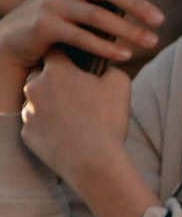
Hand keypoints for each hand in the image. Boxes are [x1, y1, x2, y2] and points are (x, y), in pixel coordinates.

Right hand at [0, 0, 168, 91]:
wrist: (16, 37)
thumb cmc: (60, 14)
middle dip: (136, 4)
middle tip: (161, 20)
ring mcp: (52, 3)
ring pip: (96, 15)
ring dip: (127, 30)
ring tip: (151, 42)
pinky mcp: (44, 25)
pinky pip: (80, 36)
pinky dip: (105, 47)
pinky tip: (124, 55)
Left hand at [21, 52, 148, 216]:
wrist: (94, 163)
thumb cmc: (108, 121)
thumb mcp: (120, 85)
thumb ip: (109, 68)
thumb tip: (105, 67)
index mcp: (56, 71)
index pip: (54, 53)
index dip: (66, 58)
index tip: (76, 67)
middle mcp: (35, 87)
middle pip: (40, 76)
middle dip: (55, 82)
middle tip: (77, 95)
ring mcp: (28, 112)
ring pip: (36, 101)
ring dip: (51, 105)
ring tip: (75, 120)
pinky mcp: (26, 134)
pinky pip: (36, 125)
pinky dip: (49, 128)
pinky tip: (68, 136)